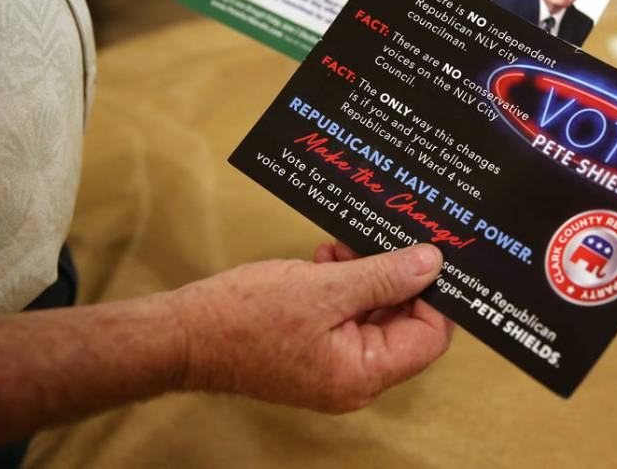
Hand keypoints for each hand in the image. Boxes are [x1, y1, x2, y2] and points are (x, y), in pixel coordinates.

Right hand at [171, 242, 452, 411]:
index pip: (428, 337)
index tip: (427, 255)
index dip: (433, 294)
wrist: (183, 334)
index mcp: (363, 374)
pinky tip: (326, 258)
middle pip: (403, 324)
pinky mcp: (314, 348)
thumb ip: (384, 275)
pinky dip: (343, 283)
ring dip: (366, 275)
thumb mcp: (325, 287)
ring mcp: (333, 365)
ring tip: (344, 248)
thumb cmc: (244, 318)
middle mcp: (354, 377)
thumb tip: (432, 263)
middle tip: (387, 239)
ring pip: (373, 314)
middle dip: (395, 278)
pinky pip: (346, 314)